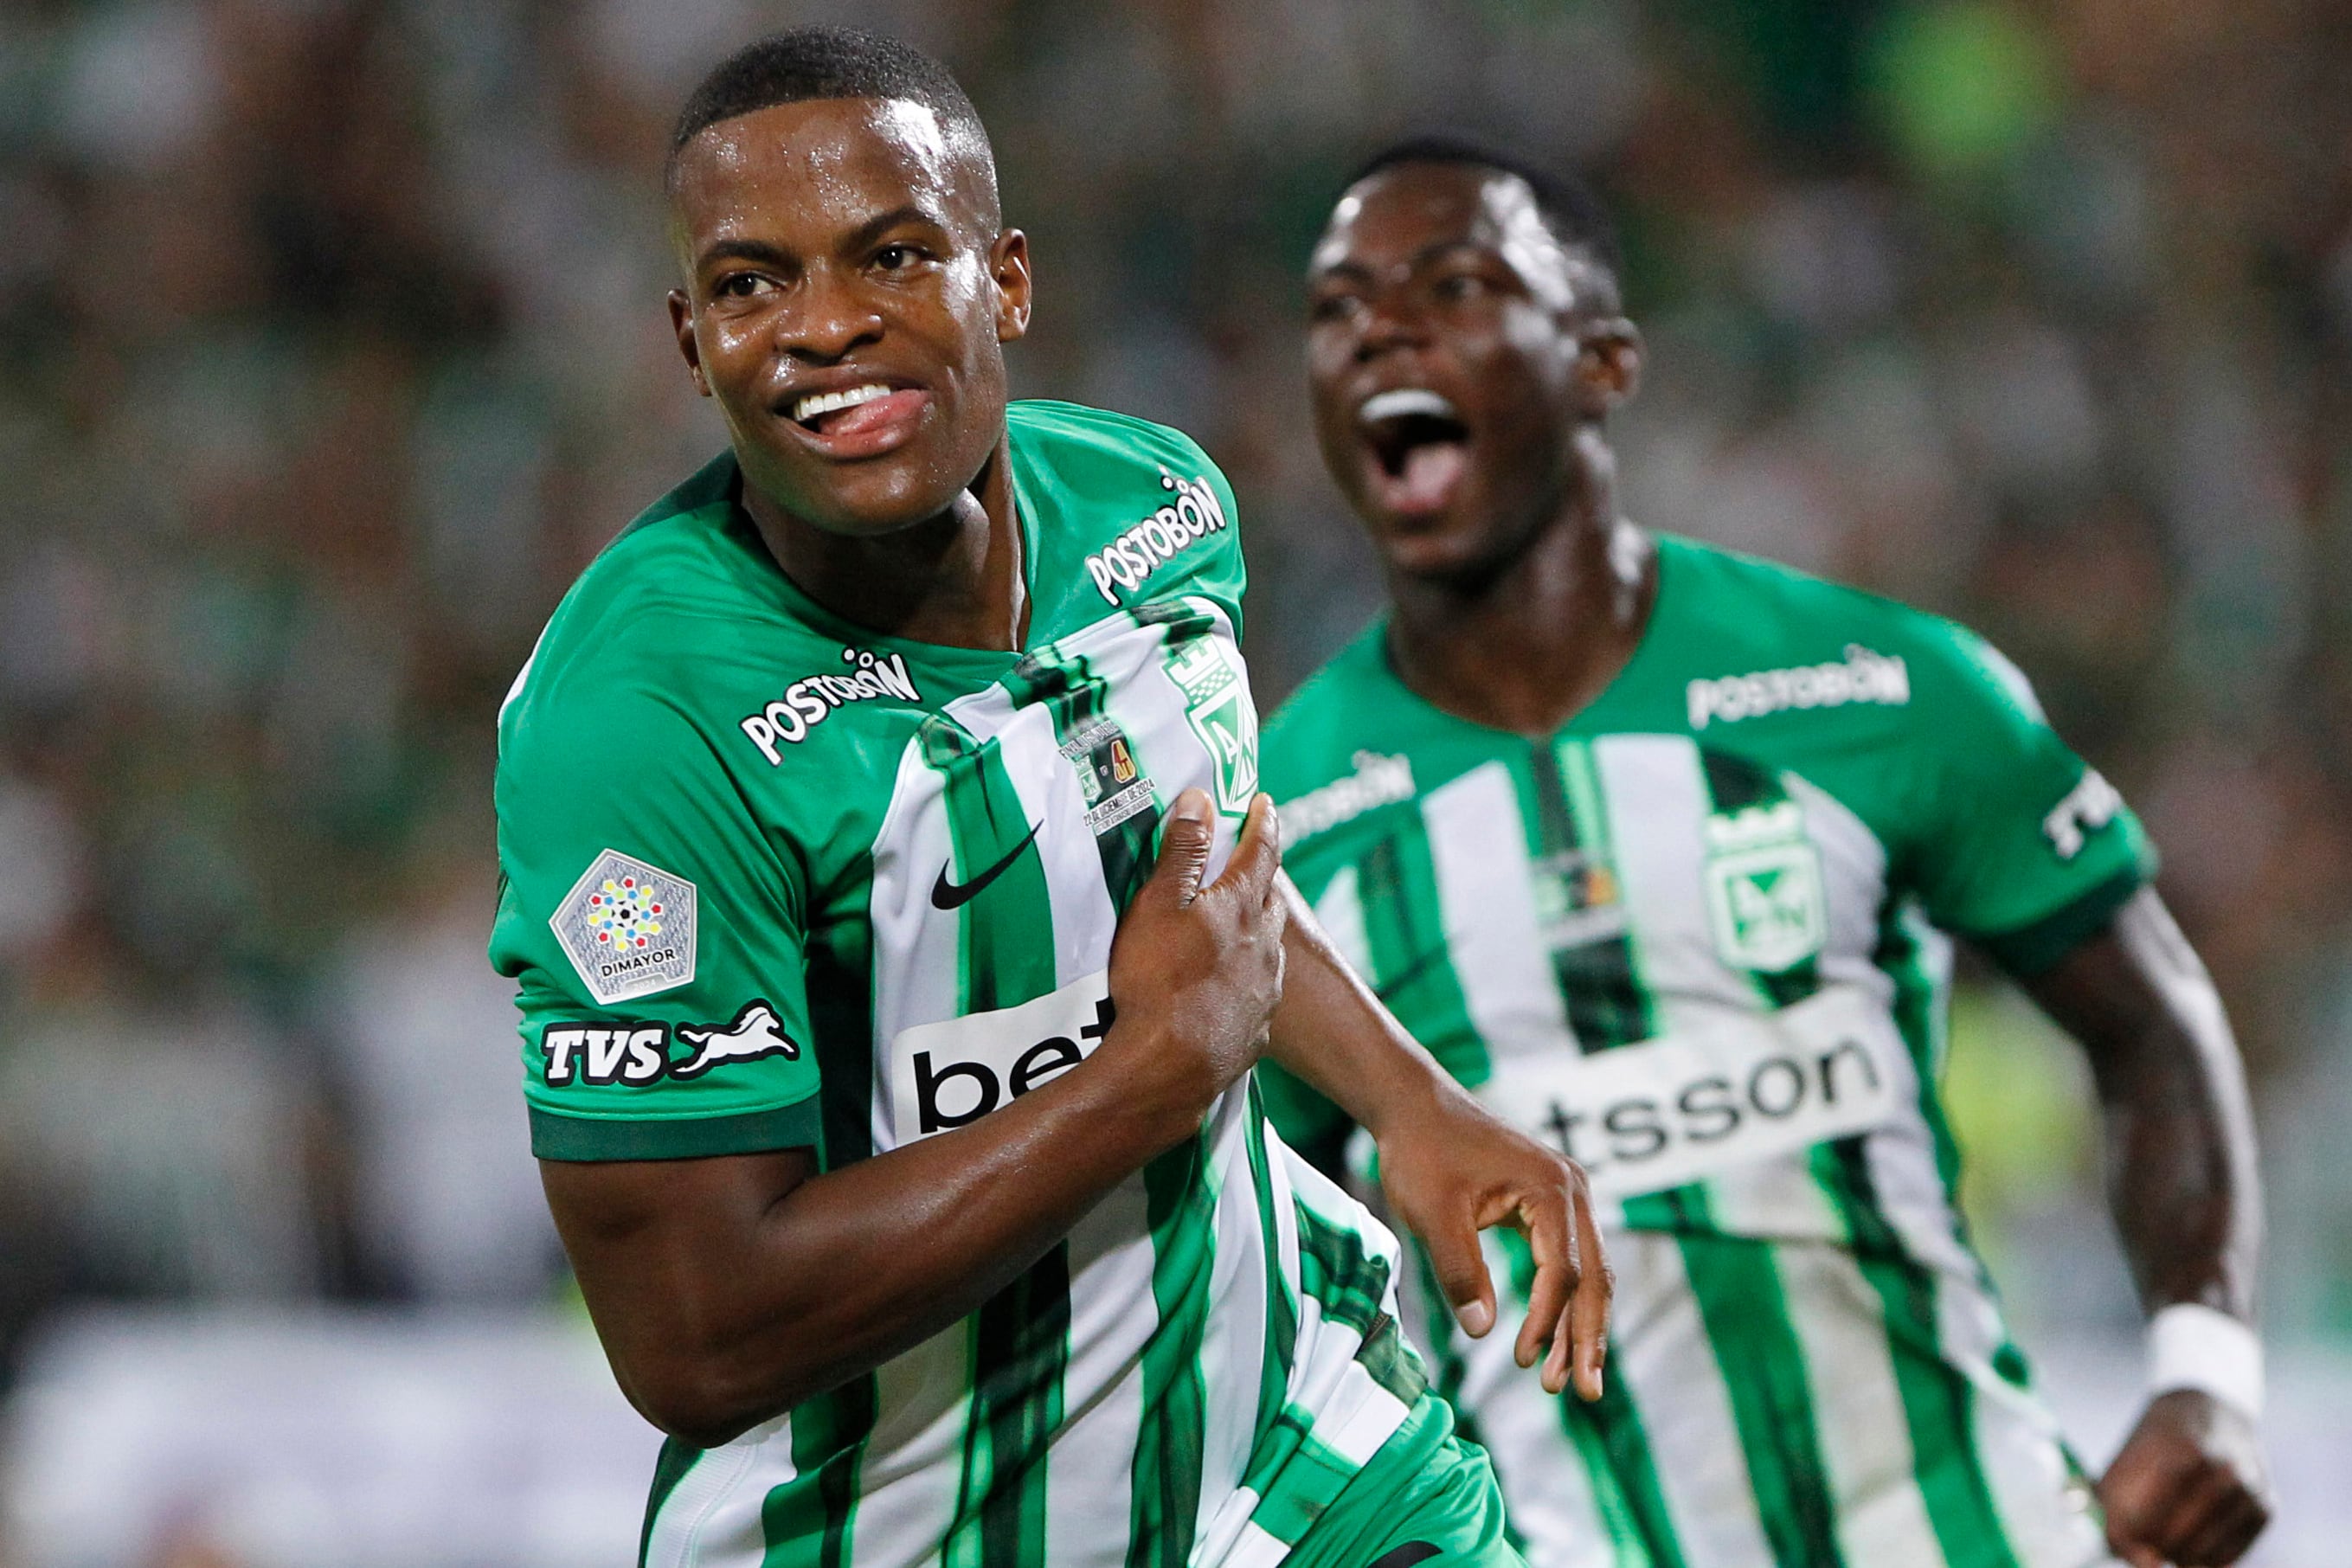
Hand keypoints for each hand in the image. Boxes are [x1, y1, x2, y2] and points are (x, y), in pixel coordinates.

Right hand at [1104, 790, 1286, 1114]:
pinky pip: (1256, 993)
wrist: (1169, 1069)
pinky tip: (1229, 988)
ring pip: (1268, 947)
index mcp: (1241, 907)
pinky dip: (1247, 979)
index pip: (1261, 851)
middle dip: (1262, 875)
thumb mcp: (1158, 904)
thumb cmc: (1158, 982)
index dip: (1262, 822)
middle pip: (1271, 898)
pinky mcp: (1254, 1031)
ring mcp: (1263, 991)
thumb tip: (1201, 799)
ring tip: (1239, 924)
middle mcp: (1264, 945)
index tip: (1264, 802)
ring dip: (1256, 929)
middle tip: (1251, 860)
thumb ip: (1182, 850)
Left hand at [1374, 1089, 1610, 1399]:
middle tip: (1584, 1393)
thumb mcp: (1432, 1214)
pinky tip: (1553, 1338)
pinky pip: (1569, 1259)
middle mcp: (1573, 1190)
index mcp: (1551, 1189)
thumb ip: (1459, 1270)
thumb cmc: (1421, 1153)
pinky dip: (1563, 1300)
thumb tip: (1480, 1329)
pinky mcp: (1551, 1203)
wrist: (1415, 1106)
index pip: (1563, 1271)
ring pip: (1587, 1273)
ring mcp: (1567, 1195)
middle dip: (1586, 1337)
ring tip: (1564, 1380)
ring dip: (1577, 1326)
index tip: (1521, 1361)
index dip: (1546, 1321)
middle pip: (1594, 1277)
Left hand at [2099, 1389, 2271, 1566]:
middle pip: (2182, 1535)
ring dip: (2179, 1557)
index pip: (2154, 1508)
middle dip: (2154, 1547)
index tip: (2118, 1544)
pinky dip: (2206, 1559)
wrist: (2213, 1407)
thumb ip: (2116, 1501)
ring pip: (2207, 1552)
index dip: (2132, 1535)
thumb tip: (2121, 1555)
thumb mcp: (2129, 1454)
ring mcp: (2250, 1489)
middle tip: (2141, 1545)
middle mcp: (2226, 1469)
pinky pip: (2231, 1554)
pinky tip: (2190, 1545)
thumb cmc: (2159, 1438)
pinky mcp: (2265, 1507)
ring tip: (2163, 1544)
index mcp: (2187, 1448)